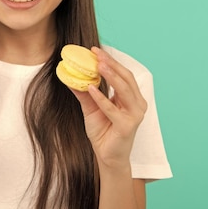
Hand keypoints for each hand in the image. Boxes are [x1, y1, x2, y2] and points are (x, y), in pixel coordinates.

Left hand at [72, 47, 146, 171]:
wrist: (108, 158)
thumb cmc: (103, 133)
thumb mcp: (91, 109)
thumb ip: (84, 93)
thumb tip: (70, 77)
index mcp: (131, 98)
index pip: (123, 74)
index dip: (111, 61)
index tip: (95, 51)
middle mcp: (137, 104)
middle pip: (126, 78)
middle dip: (111, 64)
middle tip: (97, 54)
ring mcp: (134, 115)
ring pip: (124, 90)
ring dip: (111, 76)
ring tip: (98, 65)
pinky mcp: (127, 126)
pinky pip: (113, 109)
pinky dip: (102, 98)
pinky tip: (91, 88)